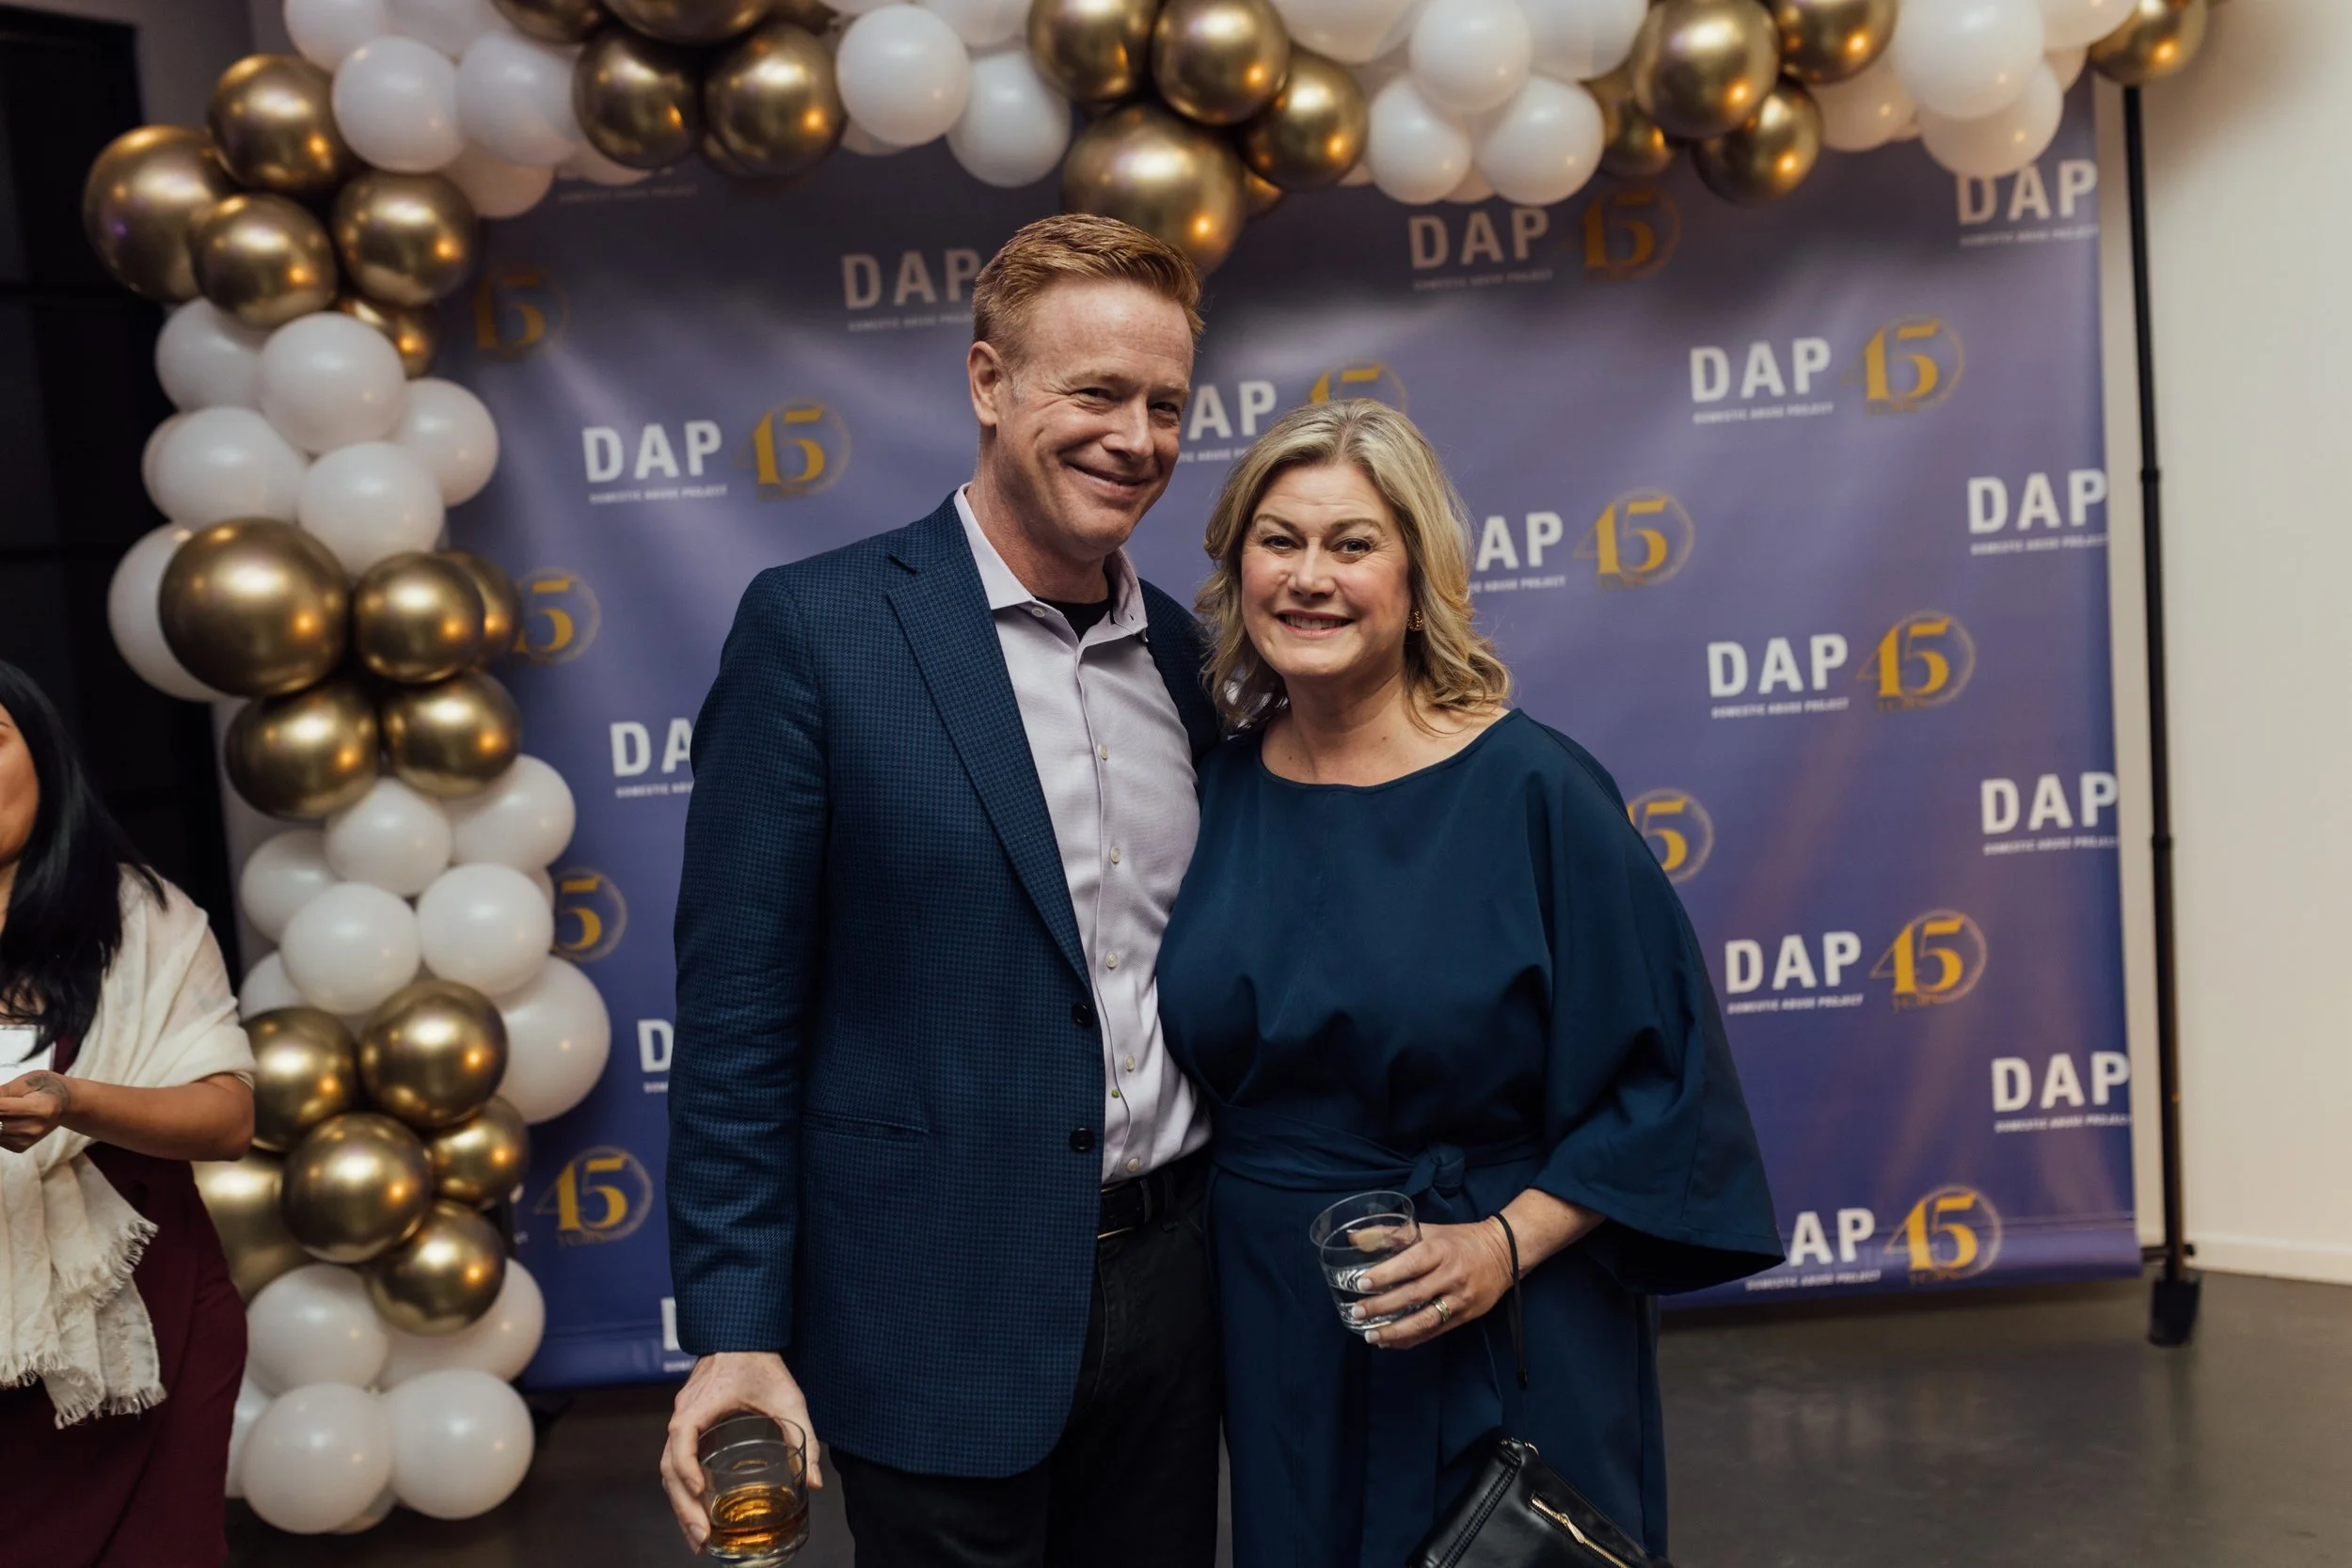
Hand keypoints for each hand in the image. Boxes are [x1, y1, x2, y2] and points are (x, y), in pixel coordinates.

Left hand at [0, 1072, 71, 1153]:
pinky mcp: (20, 1147)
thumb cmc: (47, 1088)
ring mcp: (28, 1140)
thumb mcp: (28, 1081)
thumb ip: (3, 1091)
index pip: (1, 1107)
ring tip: (7, 1109)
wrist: (66, 1105)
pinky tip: (7, 1118)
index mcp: (42, 1108)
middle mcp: (35, 1128)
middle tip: (2, 1103)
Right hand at [660, 1351, 822, 1551]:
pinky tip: (697, 1513)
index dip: (686, 1468)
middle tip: (702, 1539)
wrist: (742, 1337)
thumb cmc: (762, 1363)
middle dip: (682, 1506)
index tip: (701, 1493)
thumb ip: (804, 1438)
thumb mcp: (788, 1399)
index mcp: (701, 1402)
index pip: (681, 1437)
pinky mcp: (688, 1428)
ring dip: (680, 1505)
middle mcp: (683, 1413)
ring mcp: (682, 1421)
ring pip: (668, 1469)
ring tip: (698, 1538)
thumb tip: (816, 1482)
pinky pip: (676, 1462)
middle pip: (669, 1465)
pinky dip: (683, 1490)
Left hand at [1353, 1218, 1514, 1351]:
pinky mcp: (1465, 1317)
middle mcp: (1450, 1276)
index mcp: (1440, 1251)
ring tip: (1371, 1336)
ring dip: (1396, 1331)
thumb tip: (1353, 1238)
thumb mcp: (1428, 1230)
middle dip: (1383, 1306)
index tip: (1361, 1283)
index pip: (1410, 1264)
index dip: (1386, 1275)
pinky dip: (1412, 1339)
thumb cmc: (1458, 1240)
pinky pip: (1435, 1332)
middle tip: (1358, 1313)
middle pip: (1414, 1295)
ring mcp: (1459, 1299)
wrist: (1504, 1253)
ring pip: (1426, 1320)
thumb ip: (1391, 1234)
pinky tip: (1391, 1342)